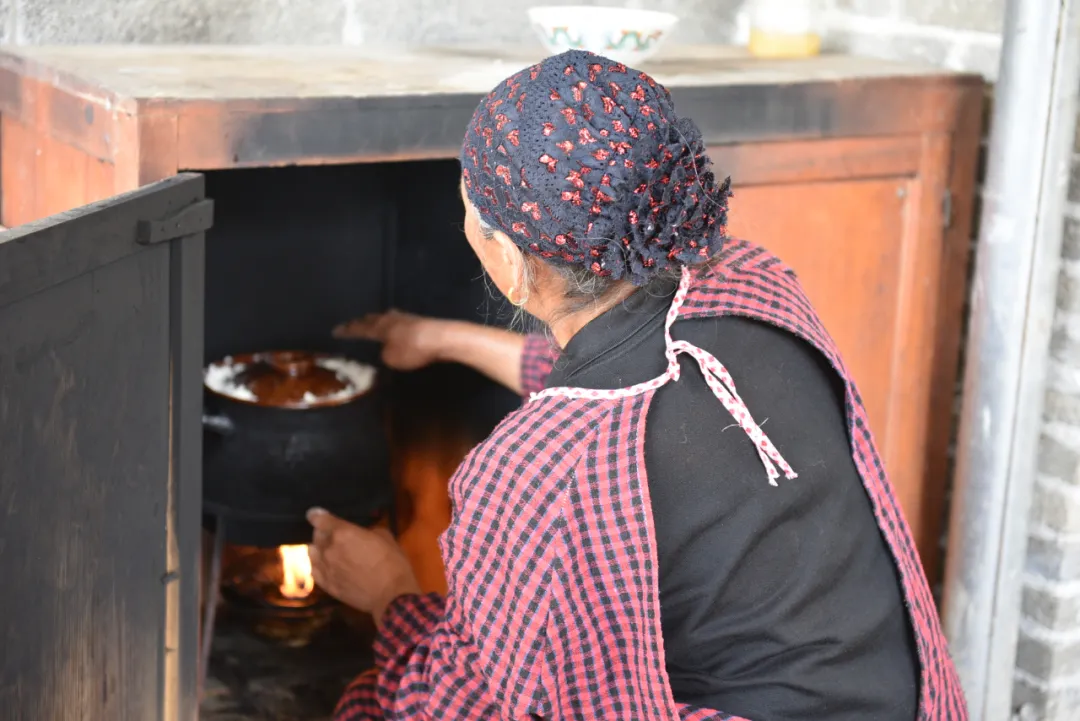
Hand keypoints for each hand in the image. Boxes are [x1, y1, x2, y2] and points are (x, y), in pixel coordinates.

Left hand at [307, 508, 420, 625]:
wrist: (391, 593)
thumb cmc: (392, 561)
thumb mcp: (384, 536)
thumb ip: (366, 531)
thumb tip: (360, 534)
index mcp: (343, 532)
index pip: (319, 519)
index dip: (315, 515)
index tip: (314, 514)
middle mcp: (329, 548)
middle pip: (316, 535)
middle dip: (323, 532)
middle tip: (333, 534)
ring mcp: (326, 568)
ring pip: (312, 553)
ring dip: (318, 548)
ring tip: (327, 550)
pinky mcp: (327, 585)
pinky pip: (314, 571)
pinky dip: (318, 565)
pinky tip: (325, 565)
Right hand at [333, 310, 445, 371]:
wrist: (442, 338)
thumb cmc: (413, 349)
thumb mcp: (393, 358)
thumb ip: (386, 354)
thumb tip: (387, 350)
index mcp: (380, 327)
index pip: (359, 328)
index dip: (348, 330)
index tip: (336, 330)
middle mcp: (391, 318)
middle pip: (372, 319)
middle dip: (362, 322)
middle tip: (353, 325)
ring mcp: (406, 318)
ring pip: (386, 317)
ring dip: (378, 320)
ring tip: (372, 322)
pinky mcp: (419, 322)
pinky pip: (398, 322)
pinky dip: (392, 324)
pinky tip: (396, 326)